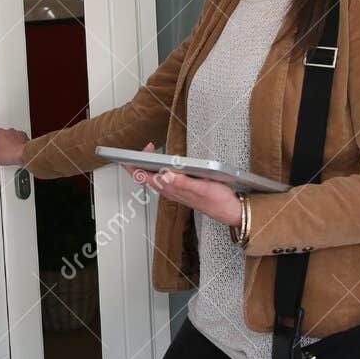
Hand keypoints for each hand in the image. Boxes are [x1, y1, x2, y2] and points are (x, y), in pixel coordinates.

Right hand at [0, 127, 29, 166]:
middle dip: (1, 147)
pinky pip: (19, 142)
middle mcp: (8, 131)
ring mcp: (17, 134)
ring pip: (11, 141)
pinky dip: (18, 147)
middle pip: (1, 140)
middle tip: (2, 156)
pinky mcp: (24, 138)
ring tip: (10, 156)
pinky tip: (16, 155)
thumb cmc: (11, 153)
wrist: (25, 153)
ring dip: (10, 147)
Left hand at [124, 143, 243, 226]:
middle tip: (147, 147)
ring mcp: (175, 191)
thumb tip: (165, 174)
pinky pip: (164, 180)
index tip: (128, 155)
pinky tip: (164, 165)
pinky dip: (159, 169)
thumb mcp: (202, 188)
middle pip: (146, 177)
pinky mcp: (182, 190)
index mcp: (172, 189)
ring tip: (150, 152)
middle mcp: (170, 191)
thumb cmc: (219, 201)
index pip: (144, 178)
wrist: (231, 211)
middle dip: (140, 162)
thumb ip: (183, 182)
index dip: (134, 165)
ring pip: (154, 178)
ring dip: (148, 165)